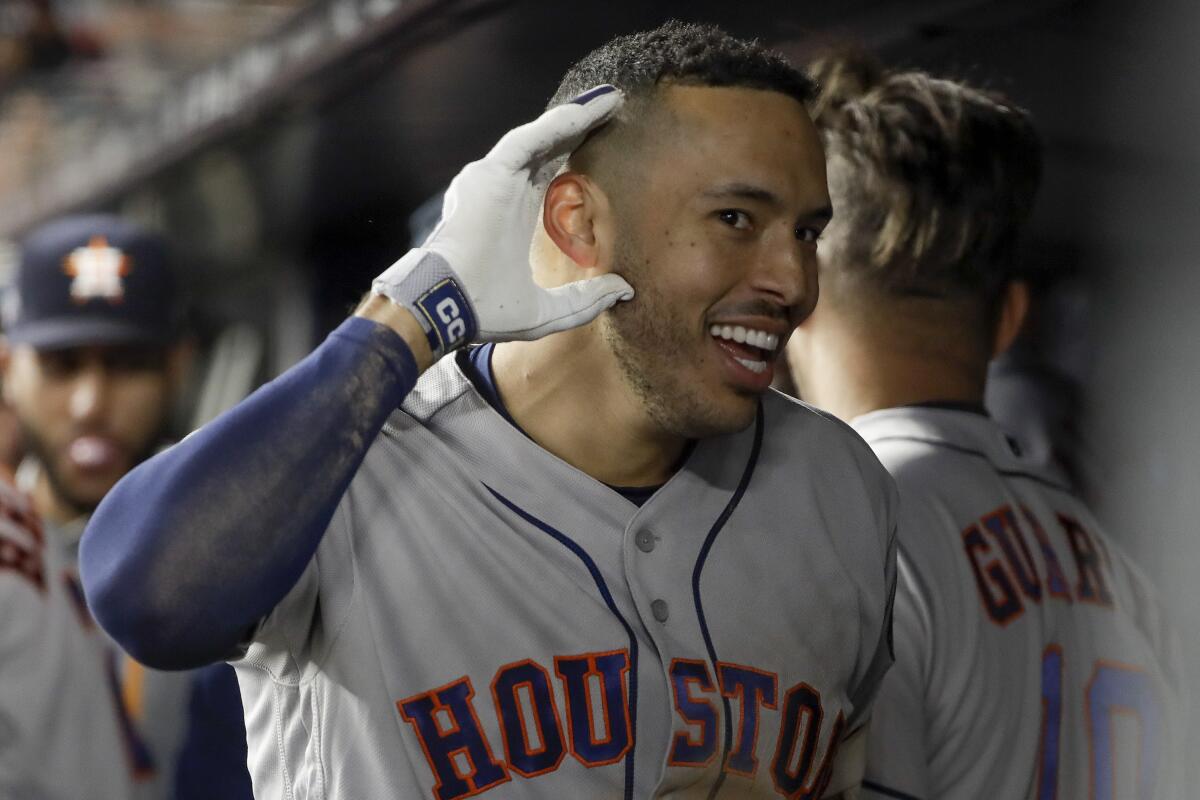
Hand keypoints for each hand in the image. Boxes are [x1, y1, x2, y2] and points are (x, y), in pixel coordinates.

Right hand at [371, 85, 633, 358]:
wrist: (449, 308)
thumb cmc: (486, 312)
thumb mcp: (549, 311)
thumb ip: (586, 299)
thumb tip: (624, 289)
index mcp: (513, 218)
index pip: (548, 176)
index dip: (575, 158)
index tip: (607, 145)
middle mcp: (502, 191)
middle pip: (548, 149)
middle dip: (580, 128)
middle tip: (613, 109)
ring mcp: (494, 179)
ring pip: (542, 137)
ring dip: (577, 117)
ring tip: (610, 99)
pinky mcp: (491, 173)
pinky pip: (531, 138)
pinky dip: (561, 123)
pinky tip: (590, 110)